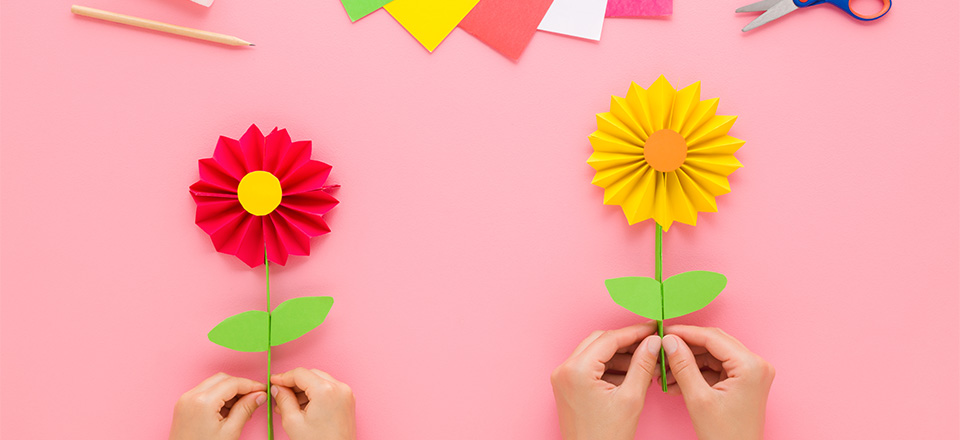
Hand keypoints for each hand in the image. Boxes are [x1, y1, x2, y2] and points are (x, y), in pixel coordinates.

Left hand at [169, 372, 266, 439]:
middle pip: (222, 379)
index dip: (251, 385)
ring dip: (229, 391)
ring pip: (214, 384)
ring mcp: (185, 400)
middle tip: (254, 398)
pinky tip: (227, 410)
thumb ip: (245, 409)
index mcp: (203, 402)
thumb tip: (259, 395)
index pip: (233, 383)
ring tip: (241, 408)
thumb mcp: (230, 431)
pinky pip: (205, 392)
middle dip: (240, 386)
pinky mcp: (183, 405)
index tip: (262, 390)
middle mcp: (191, 396)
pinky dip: (218, 396)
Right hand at [271, 367, 356, 439]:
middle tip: (279, 394)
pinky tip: (303, 406)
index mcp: (325, 390)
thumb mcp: (293, 422)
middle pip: (311, 375)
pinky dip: (315, 394)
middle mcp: (339, 388)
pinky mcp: (348, 401)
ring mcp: (346, 394)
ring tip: (289, 404)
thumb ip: (283, 400)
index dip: (283, 377)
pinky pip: (328, 389)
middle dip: (294, 383)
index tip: (273, 382)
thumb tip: (278, 388)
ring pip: (320, 380)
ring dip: (303, 389)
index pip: (300, 373)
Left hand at [551, 321, 661, 439]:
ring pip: (593, 353)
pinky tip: (630, 374)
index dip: (634, 332)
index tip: (653, 329)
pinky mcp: (566, 387)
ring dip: (618, 355)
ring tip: (645, 362)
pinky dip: (608, 367)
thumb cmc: (607, 436)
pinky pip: (588, 367)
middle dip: (625, 342)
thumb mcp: (631, 398)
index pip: (609, 339)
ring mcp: (562, 378)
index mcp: (577, 370)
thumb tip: (653, 342)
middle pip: (599, 341)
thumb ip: (642, 365)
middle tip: (650, 343)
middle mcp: (564, 369)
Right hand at [662, 325, 774, 439]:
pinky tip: (677, 382)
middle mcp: (756, 365)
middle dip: (686, 348)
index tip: (663, 332)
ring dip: (689, 362)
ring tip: (666, 372)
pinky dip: (697, 373)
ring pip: (713, 356)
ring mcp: (752, 373)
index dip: (685, 333)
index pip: (712, 338)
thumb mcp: (698, 399)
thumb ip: (683, 365)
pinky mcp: (745, 382)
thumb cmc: (725, 436)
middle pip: (714, 344)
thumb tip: (669, 341)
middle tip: (662, 349)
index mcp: (750, 366)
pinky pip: (717, 368)